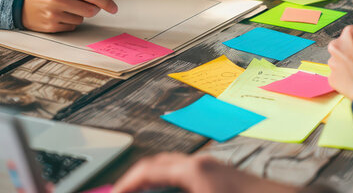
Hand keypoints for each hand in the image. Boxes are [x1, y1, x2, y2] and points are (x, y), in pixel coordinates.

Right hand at [22, 0, 117, 32]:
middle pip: (90, 10)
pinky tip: (60, 16)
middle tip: (87, 6)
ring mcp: (54, 14)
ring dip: (79, 15)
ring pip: (81, 19)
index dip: (106, 2)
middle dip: (93, 9)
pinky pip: (72, 26)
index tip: (114, 7)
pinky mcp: (51, 26)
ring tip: (66, 8)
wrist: (20, 3)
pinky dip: (70, 22)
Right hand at [112, 153, 296, 192]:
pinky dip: (174, 184)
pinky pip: (189, 174)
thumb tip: (150, 187)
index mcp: (193, 170)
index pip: (147, 170)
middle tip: (126, 192)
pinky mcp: (226, 175)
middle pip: (159, 164)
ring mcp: (216, 166)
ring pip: (175, 168)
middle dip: (138, 180)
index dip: (126, 183)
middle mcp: (203, 162)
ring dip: (158, 181)